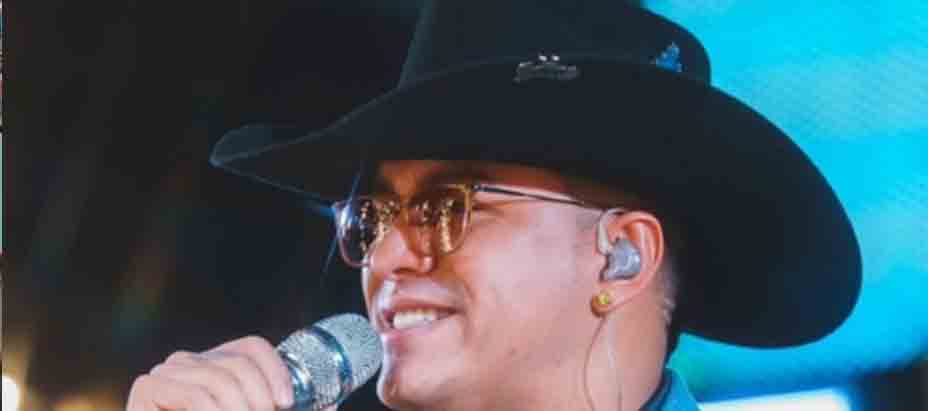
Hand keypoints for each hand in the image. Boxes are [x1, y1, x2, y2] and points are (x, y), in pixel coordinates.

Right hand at [127, 336, 294, 410]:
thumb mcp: (239, 410)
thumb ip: (257, 405)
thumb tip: (284, 402)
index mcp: (214, 363)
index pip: (252, 347)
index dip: (274, 370)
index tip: (285, 402)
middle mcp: (189, 360)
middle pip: (238, 364)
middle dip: (259, 399)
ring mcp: (167, 371)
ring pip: (218, 380)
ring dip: (238, 410)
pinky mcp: (147, 386)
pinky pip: (194, 395)